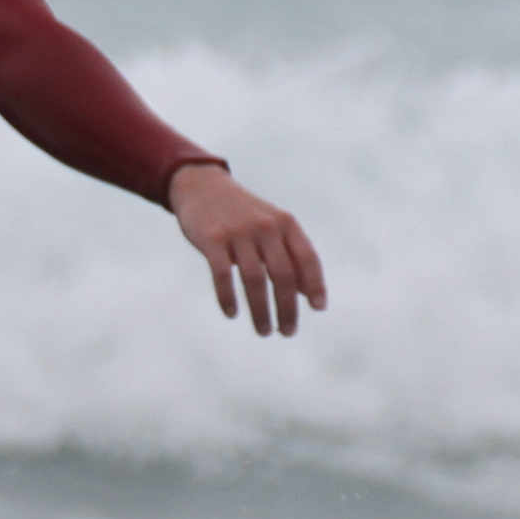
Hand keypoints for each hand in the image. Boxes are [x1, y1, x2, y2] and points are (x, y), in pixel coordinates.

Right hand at [169, 162, 327, 338]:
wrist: (202, 186)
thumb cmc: (242, 215)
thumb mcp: (272, 227)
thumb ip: (291, 256)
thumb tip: (310, 295)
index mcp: (284, 223)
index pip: (307, 257)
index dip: (315, 284)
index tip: (318, 308)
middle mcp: (265, 226)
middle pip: (283, 275)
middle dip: (288, 308)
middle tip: (288, 332)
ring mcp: (238, 232)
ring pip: (255, 280)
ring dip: (261, 311)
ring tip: (265, 331)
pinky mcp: (212, 239)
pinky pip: (223, 275)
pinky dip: (228, 298)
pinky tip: (232, 313)